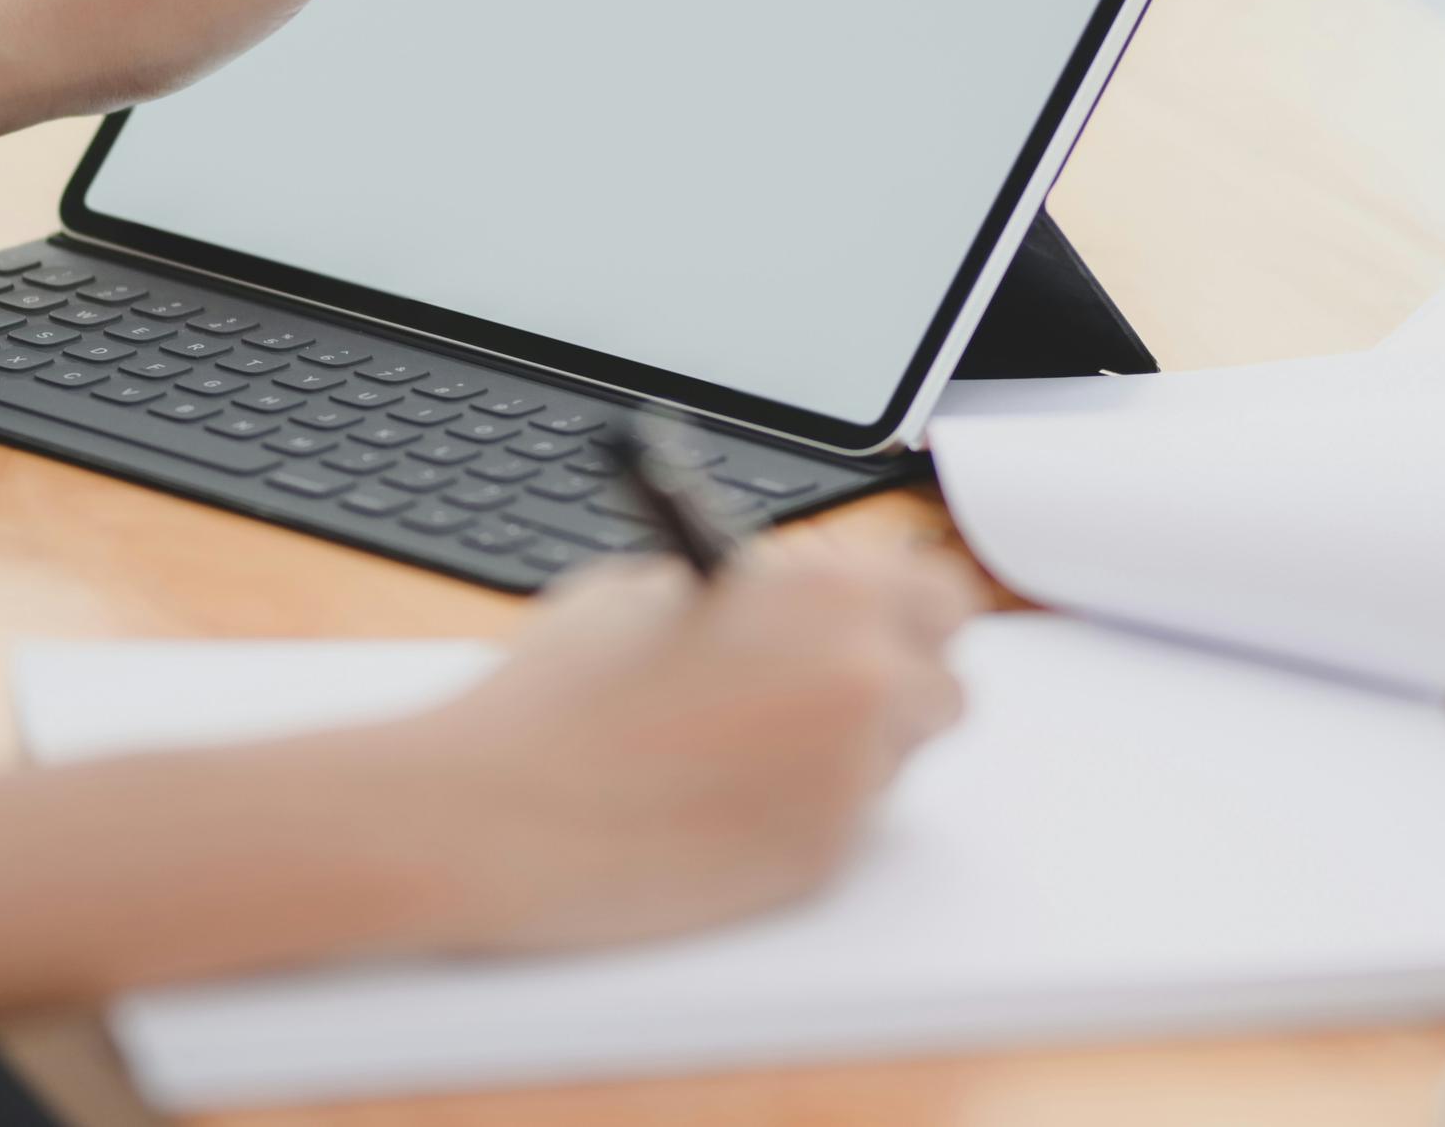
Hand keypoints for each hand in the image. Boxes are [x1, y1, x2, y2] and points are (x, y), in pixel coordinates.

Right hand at [386, 541, 977, 953]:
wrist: (500, 810)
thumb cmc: (556, 695)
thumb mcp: (653, 587)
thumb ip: (752, 592)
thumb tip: (789, 602)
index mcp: (831, 591)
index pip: (939, 595)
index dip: (903, 613)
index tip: (881, 626)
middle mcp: (863, 677)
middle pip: (944, 685)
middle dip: (895, 688)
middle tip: (832, 697)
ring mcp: (851, 776)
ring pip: (899, 762)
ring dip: (853, 755)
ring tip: (751, 755)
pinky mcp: (825, 856)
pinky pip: (848, 827)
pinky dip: (805, 817)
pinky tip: (726, 805)